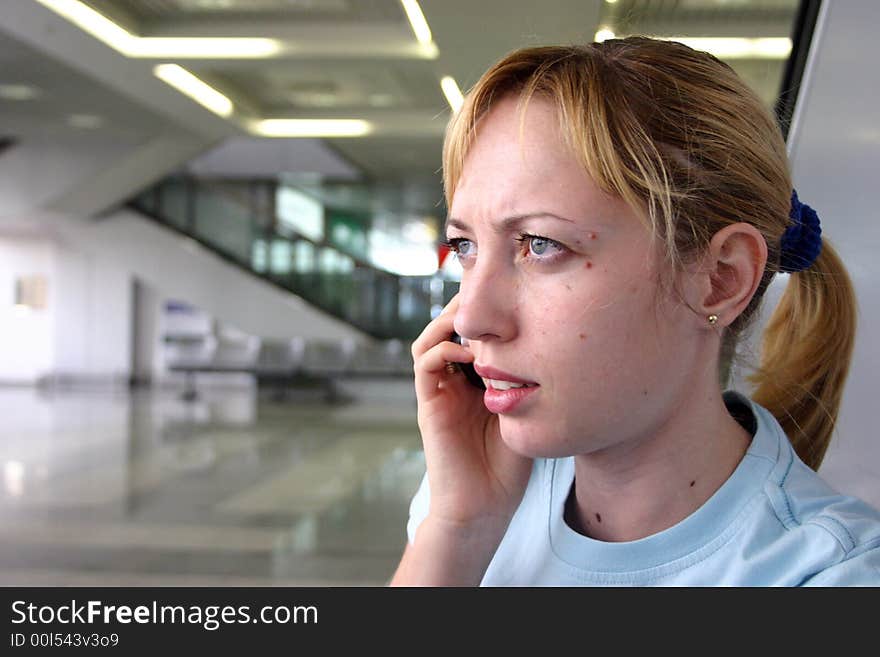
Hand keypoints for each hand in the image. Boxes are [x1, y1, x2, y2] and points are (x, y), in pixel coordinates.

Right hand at [411, 294, 533, 533]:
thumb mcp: (527, 410)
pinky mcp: (429, 405)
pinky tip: (469, 352)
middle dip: (467, 307)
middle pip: (449, 327)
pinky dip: (443, 349)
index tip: (512, 296)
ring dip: (449, 322)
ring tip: (475, 318)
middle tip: (491, 294)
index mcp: (476, 379)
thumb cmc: (511, 464)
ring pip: (431, 338)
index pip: (475, 332)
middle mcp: (455, 380)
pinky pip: (425, 364)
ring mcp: (440, 391)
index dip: (488, 312)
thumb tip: (553, 342)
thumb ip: (529, 379)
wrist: (485, 506)